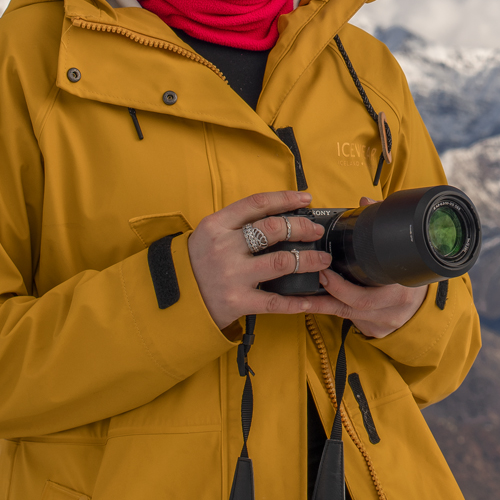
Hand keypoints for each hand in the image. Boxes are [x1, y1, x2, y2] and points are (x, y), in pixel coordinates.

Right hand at [187, 191, 346, 329]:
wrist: (177, 297)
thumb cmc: (199, 262)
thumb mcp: (210, 233)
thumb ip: (238, 223)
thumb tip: (281, 214)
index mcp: (217, 225)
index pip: (257, 204)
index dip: (286, 199)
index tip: (306, 199)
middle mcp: (224, 247)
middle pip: (274, 230)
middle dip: (303, 228)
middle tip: (317, 232)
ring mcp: (232, 274)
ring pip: (282, 262)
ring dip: (309, 260)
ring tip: (322, 260)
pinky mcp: (237, 300)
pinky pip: (275, 300)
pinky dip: (296, 301)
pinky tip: (309, 299)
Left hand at [316, 194, 425, 337]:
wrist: (426, 306)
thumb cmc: (413, 278)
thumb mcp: (403, 252)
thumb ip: (384, 226)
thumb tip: (366, 202)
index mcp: (401, 291)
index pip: (368, 294)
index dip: (341, 287)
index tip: (323, 273)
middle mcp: (392, 311)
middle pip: (352, 307)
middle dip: (326, 295)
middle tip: (310, 279)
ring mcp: (383, 324)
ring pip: (347, 317)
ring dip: (323, 306)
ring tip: (302, 297)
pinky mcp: (375, 332)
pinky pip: (351, 322)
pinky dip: (335, 312)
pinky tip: (319, 304)